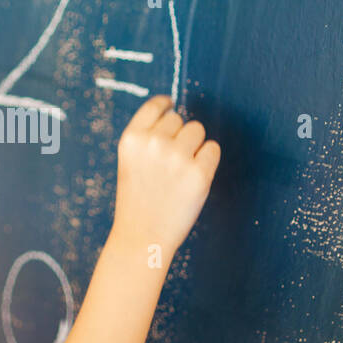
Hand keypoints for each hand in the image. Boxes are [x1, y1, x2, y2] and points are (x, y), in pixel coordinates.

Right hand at [109, 95, 220, 258]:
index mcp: (132, 139)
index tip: (170, 106)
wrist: (142, 237)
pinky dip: (207, 160)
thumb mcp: (130, 162)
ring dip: (194, 145)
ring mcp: (177, 157)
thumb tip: (175, 115)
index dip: (165, 105)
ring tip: (180, 171)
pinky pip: (213, 149)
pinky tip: (193, 176)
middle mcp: (154, 143)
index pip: (155, 106)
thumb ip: (147, 138)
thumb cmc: (137, 200)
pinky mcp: (199, 173)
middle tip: (170, 162)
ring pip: (197, 130)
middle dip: (178, 135)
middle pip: (179, 119)